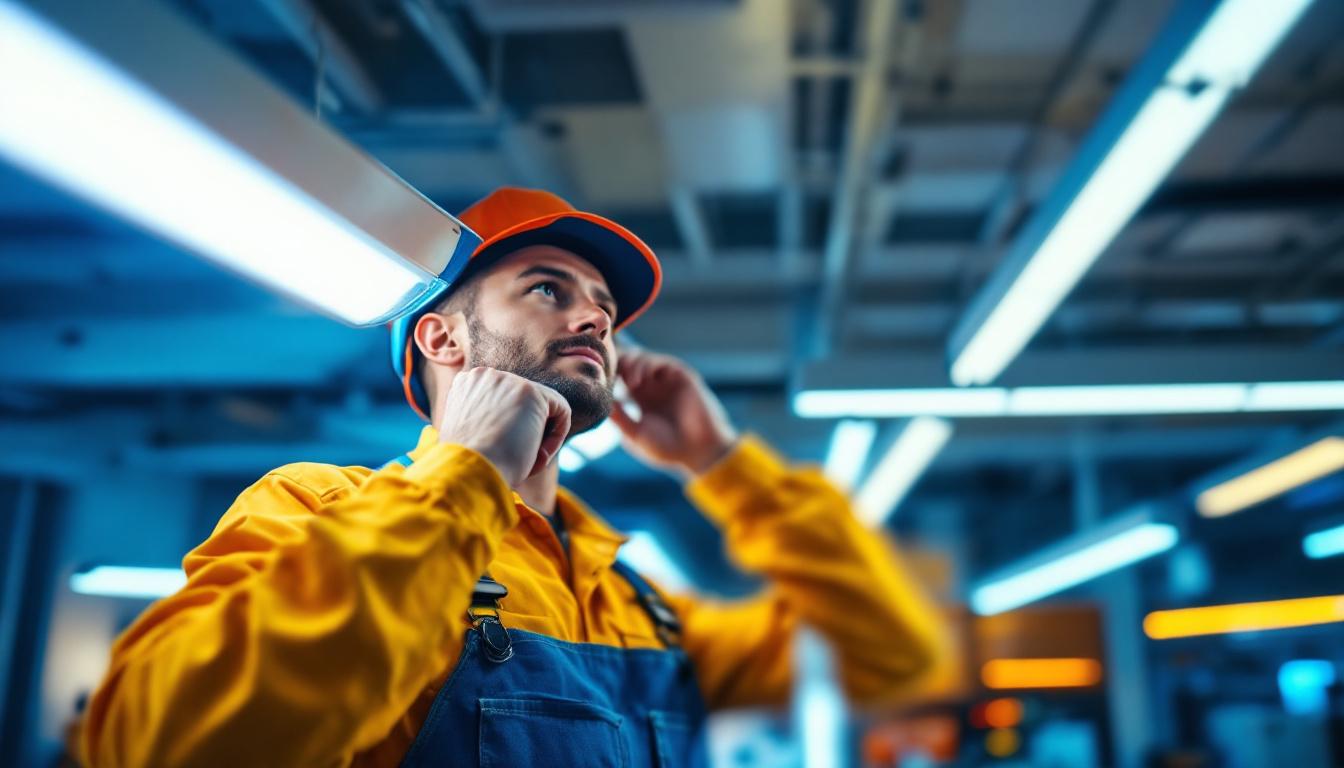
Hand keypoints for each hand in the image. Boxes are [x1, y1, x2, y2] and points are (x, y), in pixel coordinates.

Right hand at [435, 367, 571, 485]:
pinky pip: (560, 410)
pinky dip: (557, 436)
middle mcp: (484, 375)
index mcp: (465, 385)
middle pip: (522, 403)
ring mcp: (508, 380)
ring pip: (542, 408)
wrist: (469, 473)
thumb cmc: (470, 466)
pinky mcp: (531, 392)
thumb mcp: (472, 438)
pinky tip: (540, 456)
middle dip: (526, 432)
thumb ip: (489, 422)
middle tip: (519, 461)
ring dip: (539, 437)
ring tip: (528, 462)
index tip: (503, 454)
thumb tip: (521, 425)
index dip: (507, 430)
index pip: (501, 402)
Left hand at [609, 347, 737, 476]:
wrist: (698, 452)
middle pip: (628, 361)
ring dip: (630, 364)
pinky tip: (638, 380)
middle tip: (611, 375)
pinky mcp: (681, 376)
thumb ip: (618, 417)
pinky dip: (646, 365)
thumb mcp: (635, 435)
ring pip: (641, 357)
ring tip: (629, 382)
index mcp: (640, 399)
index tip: (597, 381)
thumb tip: (599, 402)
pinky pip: (660, 361)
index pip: (620, 376)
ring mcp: (666, 380)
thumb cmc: (667, 449)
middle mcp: (652, 386)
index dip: (609, 374)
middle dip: (617, 364)